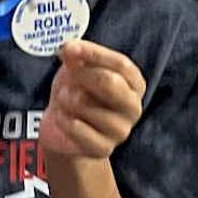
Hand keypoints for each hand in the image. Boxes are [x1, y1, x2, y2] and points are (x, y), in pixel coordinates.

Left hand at [40, 41, 144, 159]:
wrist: (64, 128)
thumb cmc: (77, 92)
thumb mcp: (77, 68)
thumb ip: (77, 56)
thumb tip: (70, 48)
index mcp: (134, 83)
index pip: (121, 64)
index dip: (94, 53)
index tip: (70, 48)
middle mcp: (133, 106)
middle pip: (110, 82)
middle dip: (81, 74)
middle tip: (67, 74)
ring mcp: (121, 130)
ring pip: (87, 105)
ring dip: (67, 98)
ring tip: (64, 99)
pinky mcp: (103, 149)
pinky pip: (77, 127)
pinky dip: (63, 118)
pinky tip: (62, 117)